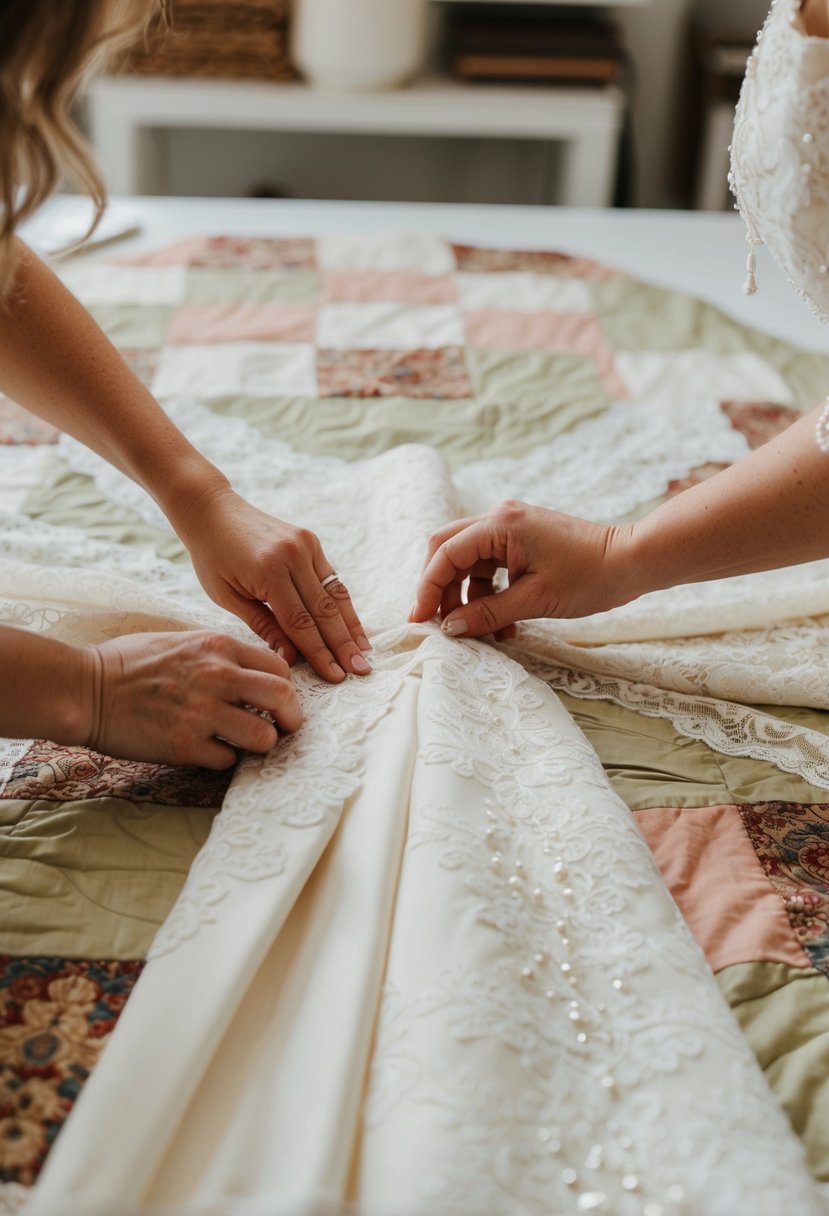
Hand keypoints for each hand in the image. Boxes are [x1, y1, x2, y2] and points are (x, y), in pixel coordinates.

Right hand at [83, 631, 301, 768]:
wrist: (85, 688)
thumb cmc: (129, 663)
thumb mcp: (183, 641)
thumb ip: (221, 655)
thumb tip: (253, 673)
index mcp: (218, 647)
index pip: (279, 668)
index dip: (285, 687)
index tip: (278, 700)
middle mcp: (218, 676)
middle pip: (284, 699)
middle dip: (290, 717)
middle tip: (284, 728)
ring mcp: (203, 712)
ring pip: (264, 736)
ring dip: (261, 743)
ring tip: (246, 743)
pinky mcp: (185, 745)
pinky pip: (228, 760)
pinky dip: (224, 759)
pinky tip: (209, 751)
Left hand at [176, 486, 371, 683]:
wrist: (213, 511)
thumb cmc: (212, 558)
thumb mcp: (228, 597)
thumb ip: (263, 626)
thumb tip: (291, 659)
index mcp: (268, 571)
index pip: (301, 622)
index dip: (320, 653)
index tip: (335, 676)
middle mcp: (293, 555)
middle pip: (325, 610)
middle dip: (344, 645)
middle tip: (360, 671)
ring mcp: (306, 545)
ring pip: (336, 594)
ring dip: (351, 626)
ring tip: (364, 654)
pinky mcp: (311, 541)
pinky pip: (332, 579)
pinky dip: (343, 605)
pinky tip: (353, 626)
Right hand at [410, 500, 634, 637]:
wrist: (632, 561)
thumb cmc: (590, 577)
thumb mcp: (535, 601)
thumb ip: (487, 613)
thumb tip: (450, 628)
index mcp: (500, 525)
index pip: (445, 554)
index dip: (427, 588)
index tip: (420, 620)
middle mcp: (500, 518)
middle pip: (448, 550)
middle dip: (439, 588)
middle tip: (438, 623)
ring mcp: (512, 528)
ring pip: (469, 562)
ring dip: (466, 597)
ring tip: (478, 632)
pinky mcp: (523, 541)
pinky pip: (491, 567)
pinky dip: (489, 595)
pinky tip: (503, 625)